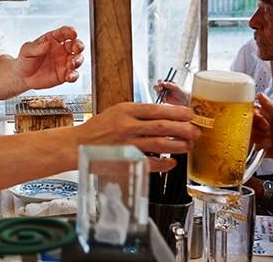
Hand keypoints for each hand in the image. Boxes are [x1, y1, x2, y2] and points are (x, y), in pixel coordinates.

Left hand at [16, 26, 84, 89]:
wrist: (22, 76)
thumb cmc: (25, 59)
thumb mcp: (27, 50)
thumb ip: (37, 47)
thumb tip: (48, 44)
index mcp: (53, 39)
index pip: (64, 33)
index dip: (70, 32)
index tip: (73, 33)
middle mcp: (61, 50)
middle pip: (75, 44)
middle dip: (79, 45)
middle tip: (76, 48)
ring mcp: (64, 62)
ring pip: (78, 59)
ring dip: (78, 60)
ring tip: (71, 64)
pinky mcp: (64, 75)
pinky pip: (73, 74)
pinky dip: (74, 75)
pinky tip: (69, 76)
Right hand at [76, 102, 200, 171]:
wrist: (77, 145)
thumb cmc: (96, 129)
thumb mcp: (115, 113)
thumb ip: (137, 113)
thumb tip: (164, 116)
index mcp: (125, 110)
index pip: (157, 109)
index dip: (177, 112)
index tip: (190, 114)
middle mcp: (127, 125)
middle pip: (163, 126)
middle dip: (183, 129)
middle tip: (195, 131)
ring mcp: (127, 143)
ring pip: (160, 144)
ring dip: (178, 145)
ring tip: (187, 146)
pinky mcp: (126, 159)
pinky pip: (151, 162)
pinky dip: (164, 163)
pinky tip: (171, 162)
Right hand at [152, 80, 188, 105]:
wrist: (184, 100)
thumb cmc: (181, 92)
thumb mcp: (176, 87)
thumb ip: (170, 85)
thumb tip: (163, 83)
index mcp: (167, 83)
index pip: (160, 81)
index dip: (159, 82)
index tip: (161, 84)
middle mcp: (164, 88)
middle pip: (157, 86)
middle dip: (157, 87)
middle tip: (160, 89)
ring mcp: (163, 93)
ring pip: (157, 92)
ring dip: (159, 94)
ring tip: (163, 95)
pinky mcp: (164, 98)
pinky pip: (160, 98)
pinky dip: (162, 99)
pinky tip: (165, 100)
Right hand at [252, 93, 272, 169]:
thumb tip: (260, 96)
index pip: (257, 111)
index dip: (255, 118)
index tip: (262, 125)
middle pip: (253, 127)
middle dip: (257, 134)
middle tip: (267, 138)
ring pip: (257, 141)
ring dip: (263, 145)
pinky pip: (266, 153)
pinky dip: (272, 155)